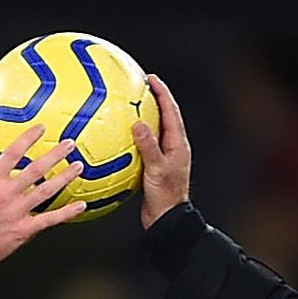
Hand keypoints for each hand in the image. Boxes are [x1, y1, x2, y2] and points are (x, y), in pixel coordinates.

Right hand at [0, 124, 85, 275]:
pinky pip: (49, 220)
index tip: (41, 128)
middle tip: (70, 144)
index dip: (28, 138)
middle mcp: (6, 195)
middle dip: (55, 155)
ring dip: (65, 178)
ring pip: (46, 191)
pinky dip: (67, 212)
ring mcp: (16, 213)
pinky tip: (81, 205)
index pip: (13, 153)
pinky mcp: (23, 230)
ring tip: (78, 167)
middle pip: (36, 170)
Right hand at [132, 74, 190, 228]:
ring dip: (145, 114)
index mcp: (178, 144)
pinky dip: (135, 135)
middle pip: (165, 115)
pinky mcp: (155, 165)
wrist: (167, 219)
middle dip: (155, 98)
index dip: (162, 93)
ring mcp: (165, 156)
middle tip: (142, 85)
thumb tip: (138, 123)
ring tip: (131, 104)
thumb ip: (147, 146)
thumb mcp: (156, 169)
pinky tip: (120, 136)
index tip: (150, 78)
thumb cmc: (166, 197)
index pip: (171, 111)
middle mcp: (173, 147)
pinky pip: (145, 143)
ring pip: (155, 129)